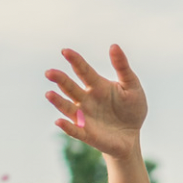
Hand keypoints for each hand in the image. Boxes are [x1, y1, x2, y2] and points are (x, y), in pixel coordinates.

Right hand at [46, 45, 146, 159]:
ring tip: (49, 94)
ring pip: (68, 107)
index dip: (75, 61)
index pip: (83, 70)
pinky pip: (75, 130)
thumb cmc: (132, 109)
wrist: (133, 136)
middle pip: (70, 87)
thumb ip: (122, 67)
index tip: (65, 51)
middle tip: (50, 73)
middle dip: (60, 80)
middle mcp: (86, 99)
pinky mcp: (87, 134)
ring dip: (58, 101)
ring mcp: (84, 117)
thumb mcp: (132, 86)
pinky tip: (59, 122)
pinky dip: (67, 127)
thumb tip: (114, 46)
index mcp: (96, 85)